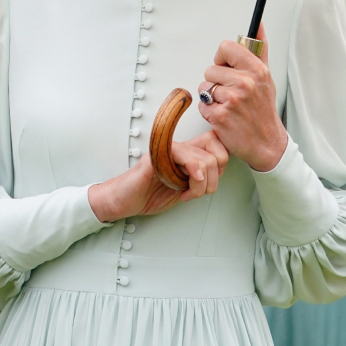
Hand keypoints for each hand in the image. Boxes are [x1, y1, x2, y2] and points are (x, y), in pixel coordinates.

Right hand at [88, 130, 227, 222]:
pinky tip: (184, 185)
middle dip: (213, 180)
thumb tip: (218, 176)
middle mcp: (180, 148)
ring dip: (201, 185)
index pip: (218, 144)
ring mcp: (168, 150)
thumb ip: (200, 179)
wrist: (124, 201)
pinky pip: (184, 155)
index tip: (209, 183)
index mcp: (188, 153)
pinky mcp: (158, 156)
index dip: (221, 165)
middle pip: (217, 152)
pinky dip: (193, 172)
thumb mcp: (184, 189)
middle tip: (197, 192)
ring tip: (186, 194)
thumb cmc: (150, 194)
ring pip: (205, 159)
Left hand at [198, 24, 287, 172]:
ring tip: (228, 105)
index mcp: (256, 70)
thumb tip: (258, 25)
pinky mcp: (219, 117)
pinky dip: (209, 112)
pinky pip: (202, 105)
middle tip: (232, 93)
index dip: (222, 58)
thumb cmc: (263, 109)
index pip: (225, 47)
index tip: (228, 67)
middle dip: (217, 81)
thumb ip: (259, 48)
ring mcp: (231, 100)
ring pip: (204, 88)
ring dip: (212, 97)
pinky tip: (224, 115)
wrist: (266, 143)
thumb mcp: (266, 76)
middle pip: (211, 69)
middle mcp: (244, 83)